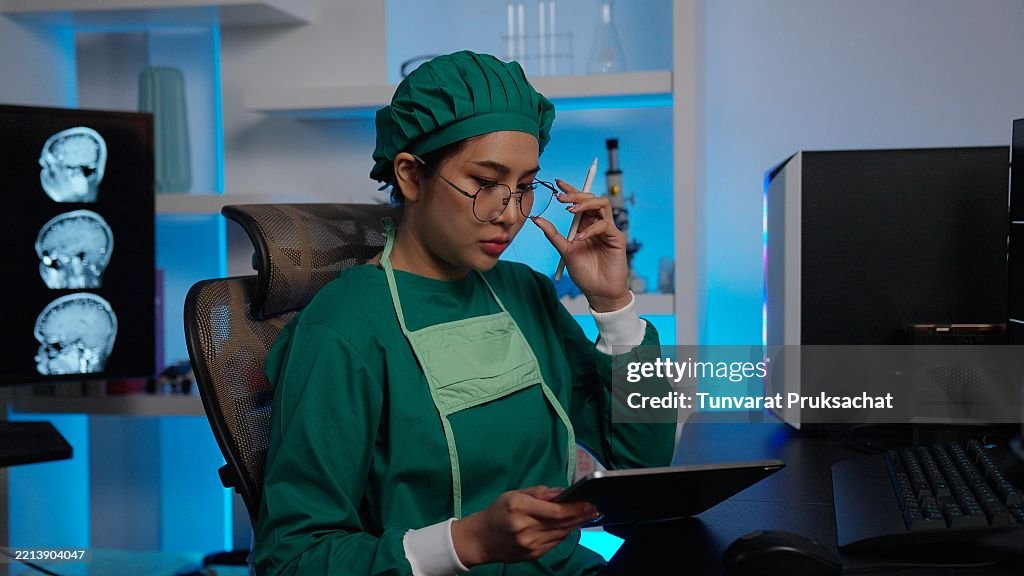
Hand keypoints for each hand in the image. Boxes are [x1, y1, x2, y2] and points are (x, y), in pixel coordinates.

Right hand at [451, 485, 598, 567]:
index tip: (589, 502)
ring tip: (587, 515)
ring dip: (575, 524)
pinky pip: (555, 543)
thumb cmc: (497, 512)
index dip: (575, 507)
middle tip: (595, 508)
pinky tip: (570, 526)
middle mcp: (525, 528)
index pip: (555, 510)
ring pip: (561, 534)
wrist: (481, 539)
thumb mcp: (513, 494)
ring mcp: (530, 544)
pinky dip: (564, 533)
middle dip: (581, 515)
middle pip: (561, 523)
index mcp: (519, 508)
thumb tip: (561, 492)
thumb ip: (538, 492)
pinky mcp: (533, 555)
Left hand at [531, 180, 630, 311]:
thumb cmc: (585, 273)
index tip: (557, 183)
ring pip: (602, 205)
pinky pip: (605, 225)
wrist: (599, 292)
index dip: (570, 190)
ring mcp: (608, 230)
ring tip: (570, 211)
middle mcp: (598, 224)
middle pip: (592, 198)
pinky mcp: (617, 238)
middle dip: (576, 195)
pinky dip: (590, 229)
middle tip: (560, 198)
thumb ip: (552, 234)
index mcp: (585, 225)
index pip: (580, 202)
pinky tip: (579, 238)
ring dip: (585, 204)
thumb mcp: (564, 250)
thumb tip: (536, 218)